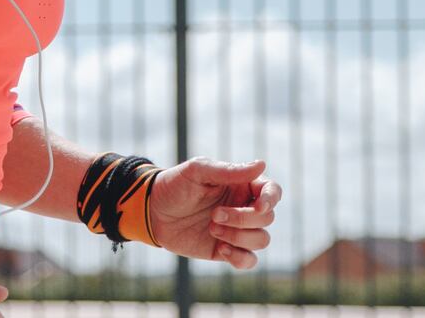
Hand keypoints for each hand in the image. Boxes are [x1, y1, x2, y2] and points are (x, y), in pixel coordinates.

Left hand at [147, 157, 279, 268]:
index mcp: (242, 185)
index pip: (272, 191)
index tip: (258, 206)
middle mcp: (243, 207)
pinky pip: (249, 260)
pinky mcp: (226, 250)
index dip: (271, 199)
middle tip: (214, 214)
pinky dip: (240, 257)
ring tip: (212, 228)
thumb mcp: (198, 171)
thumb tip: (262, 164)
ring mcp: (237, 230)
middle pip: (267, 218)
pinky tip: (219, 248)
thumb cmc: (176, 184)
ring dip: (239, 237)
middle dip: (243, 218)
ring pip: (262, 240)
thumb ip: (229, 171)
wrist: (153, 211)